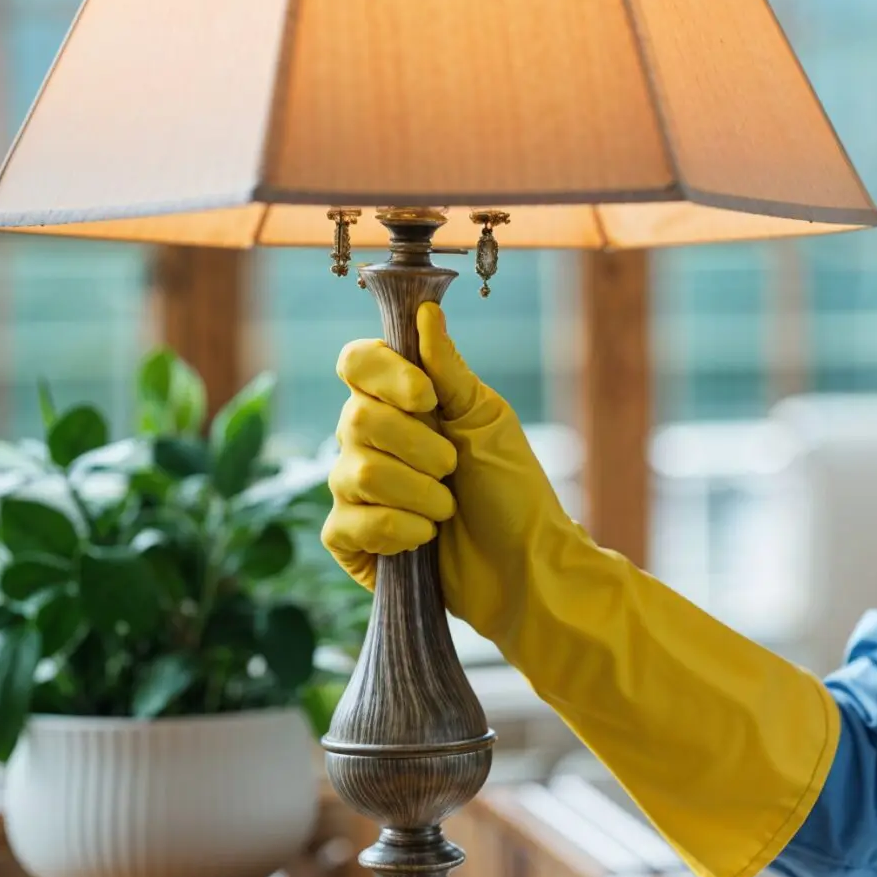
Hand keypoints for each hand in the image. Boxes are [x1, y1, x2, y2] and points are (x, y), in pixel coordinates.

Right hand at [321, 302, 574, 640]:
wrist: (526, 565)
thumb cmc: (514, 490)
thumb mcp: (488, 421)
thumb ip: (449, 372)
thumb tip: (427, 311)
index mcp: (400, 404)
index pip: (355, 363)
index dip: (385, 376)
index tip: (428, 399)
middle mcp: (367, 440)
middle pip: (356, 419)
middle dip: (422, 448)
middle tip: (454, 468)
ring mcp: (354, 490)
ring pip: (358, 473)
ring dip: (421, 495)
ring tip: (448, 509)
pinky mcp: (350, 539)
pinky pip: (350, 524)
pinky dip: (401, 531)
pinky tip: (425, 540)